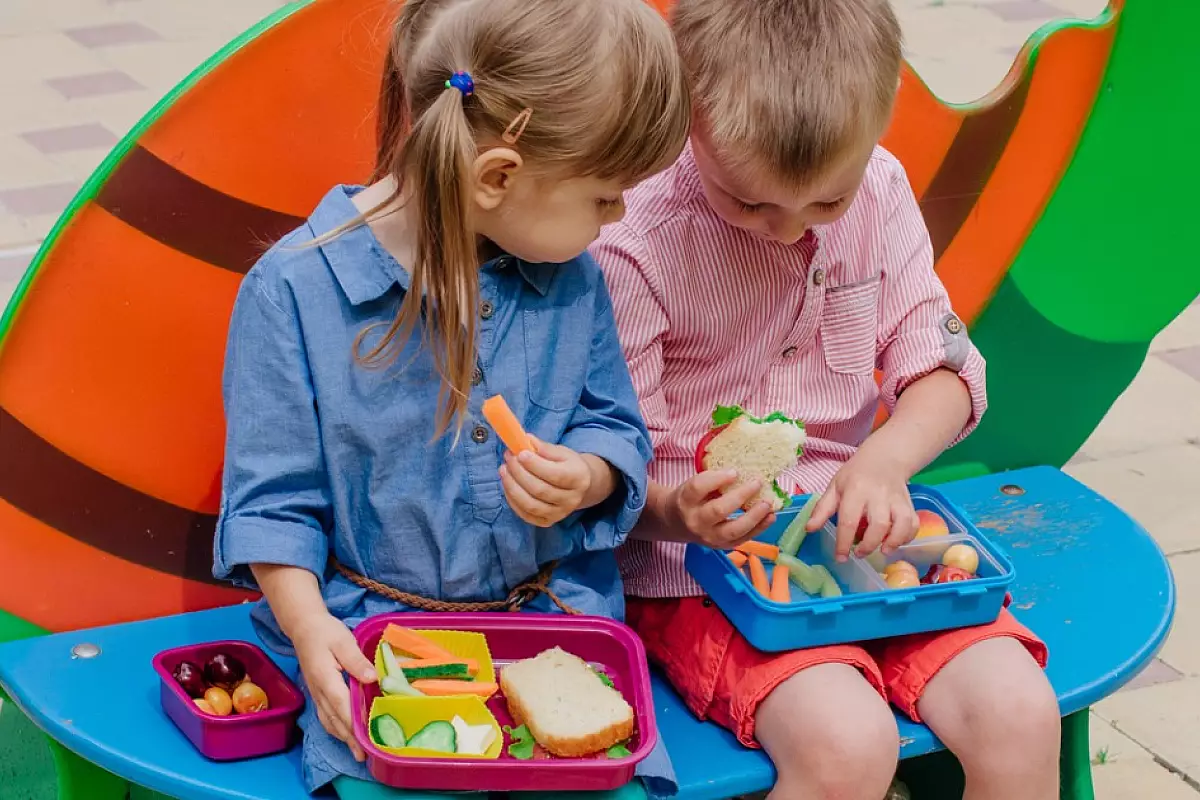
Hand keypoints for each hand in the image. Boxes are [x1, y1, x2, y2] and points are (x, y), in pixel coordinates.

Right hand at [292, 613, 376, 760]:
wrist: (304, 627)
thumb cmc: (326, 632)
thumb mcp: (343, 641)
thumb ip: (357, 661)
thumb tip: (372, 679)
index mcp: (326, 679)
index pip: (342, 706)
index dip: (353, 724)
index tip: (365, 740)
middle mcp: (319, 691)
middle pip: (335, 720)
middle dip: (349, 739)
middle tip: (363, 756)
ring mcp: (316, 693)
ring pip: (329, 721)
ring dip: (342, 737)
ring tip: (356, 752)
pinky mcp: (317, 692)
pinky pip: (325, 716)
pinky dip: (335, 729)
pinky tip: (344, 734)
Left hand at [500, 436, 595, 526]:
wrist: (577, 486)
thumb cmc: (567, 465)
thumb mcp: (562, 452)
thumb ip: (544, 448)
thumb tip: (526, 440)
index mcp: (579, 478)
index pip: (555, 474)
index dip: (535, 465)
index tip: (520, 453)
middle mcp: (572, 499)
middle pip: (540, 490)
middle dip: (519, 472)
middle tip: (509, 457)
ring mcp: (559, 514)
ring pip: (530, 504)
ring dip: (512, 486)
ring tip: (504, 470)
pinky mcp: (547, 522)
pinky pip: (525, 514)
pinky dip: (512, 499)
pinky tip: (507, 484)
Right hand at [668, 470, 775, 548]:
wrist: (677, 524)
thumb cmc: (690, 499)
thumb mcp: (693, 485)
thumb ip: (713, 480)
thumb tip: (744, 472)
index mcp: (685, 500)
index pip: (698, 488)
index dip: (717, 478)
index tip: (735, 471)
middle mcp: (695, 521)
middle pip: (717, 510)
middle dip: (740, 496)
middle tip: (757, 483)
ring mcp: (709, 537)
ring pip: (733, 530)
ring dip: (754, 517)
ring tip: (768, 504)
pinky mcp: (721, 546)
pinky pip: (742, 539)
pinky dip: (759, 528)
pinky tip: (770, 517)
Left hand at [808, 451, 917, 561]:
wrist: (884, 459)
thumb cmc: (855, 475)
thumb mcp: (835, 487)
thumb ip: (822, 509)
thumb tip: (809, 529)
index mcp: (855, 491)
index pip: (849, 520)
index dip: (844, 542)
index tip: (841, 557)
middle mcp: (878, 495)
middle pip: (879, 525)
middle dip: (869, 544)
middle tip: (859, 553)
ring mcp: (896, 500)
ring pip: (901, 523)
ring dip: (894, 542)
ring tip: (883, 551)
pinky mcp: (909, 504)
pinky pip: (913, 523)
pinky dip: (908, 536)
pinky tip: (896, 542)